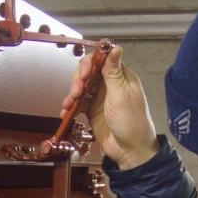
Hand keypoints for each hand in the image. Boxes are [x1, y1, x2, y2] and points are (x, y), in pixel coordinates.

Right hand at [61, 43, 159, 169]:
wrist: (130, 151)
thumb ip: (114, 71)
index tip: (85, 73)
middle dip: (78, 79)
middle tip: (76, 91)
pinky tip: (66, 112)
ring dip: (72, 93)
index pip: (102, 60)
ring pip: (80, 87)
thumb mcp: (121, 95)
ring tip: (69, 104)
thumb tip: (116, 47)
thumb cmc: (132, 122)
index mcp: (121, 76)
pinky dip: (70, 106)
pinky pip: (77, 104)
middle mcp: (109, 84)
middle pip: (88, 72)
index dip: (90, 63)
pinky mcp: (91, 111)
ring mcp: (99, 98)